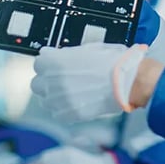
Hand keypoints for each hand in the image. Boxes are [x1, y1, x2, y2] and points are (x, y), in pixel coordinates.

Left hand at [31, 43, 147, 121]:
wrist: (127, 82)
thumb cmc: (112, 62)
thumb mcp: (88, 48)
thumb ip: (67, 54)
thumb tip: (57, 55)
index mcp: (54, 61)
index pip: (38, 63)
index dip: (50, 65)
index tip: (56, 66)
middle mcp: (51, 81)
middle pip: (37, 84)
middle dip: (48, 82)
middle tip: (64, 81)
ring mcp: (58, 100)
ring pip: (46, 101)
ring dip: (55, 97)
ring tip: (73, 94)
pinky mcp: (68, 115)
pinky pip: (58, 114)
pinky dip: (65, 110)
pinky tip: (78, 103)